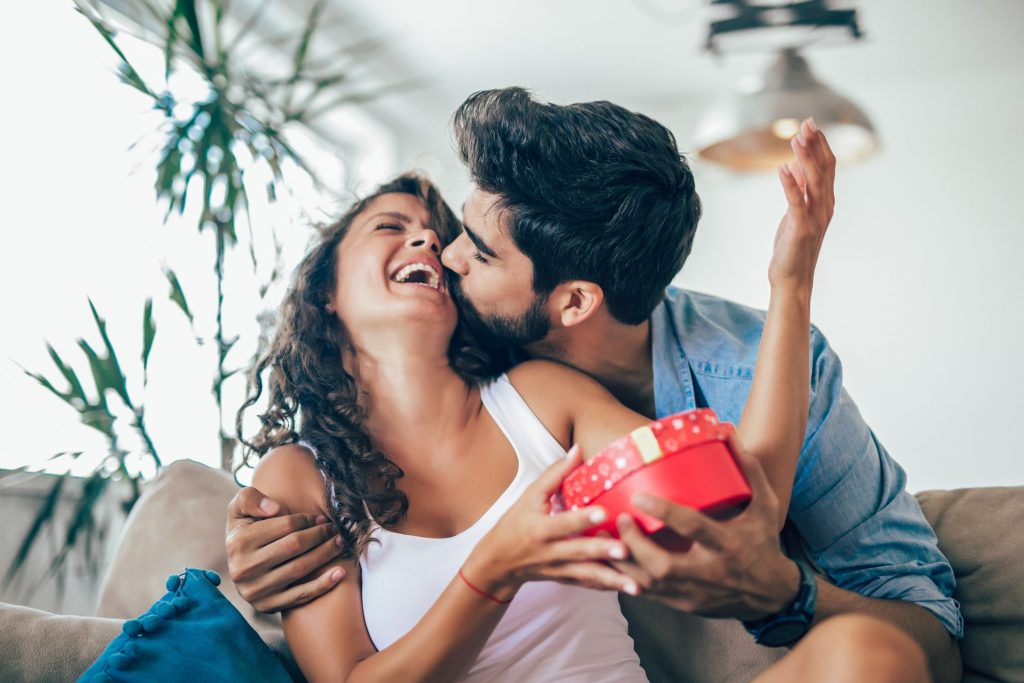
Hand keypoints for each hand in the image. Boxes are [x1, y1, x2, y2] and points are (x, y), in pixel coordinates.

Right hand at [225, 486, 345, 611]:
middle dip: (320, 535)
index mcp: (239, 542)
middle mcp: (245, 568)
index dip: (308, 520)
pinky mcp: (267, 606)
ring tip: (339, 543)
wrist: (238, 567)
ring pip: (300, 569)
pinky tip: (340, 573)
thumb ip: (250, 499)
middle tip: (335, 530)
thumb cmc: (245, 532)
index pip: (285, 527)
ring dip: (325, 554)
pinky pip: (300, 596)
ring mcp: (256, 590)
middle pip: (295, 546)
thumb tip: (274, 508)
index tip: (321, 518)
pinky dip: (323, 585)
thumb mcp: (239, 509)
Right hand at [463, 446, 637, 599]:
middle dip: (603, 552)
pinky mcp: (566, 580)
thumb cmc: (515, 523)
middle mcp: (550, 552)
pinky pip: (589, 585)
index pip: (564, 522)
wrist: (498, 562)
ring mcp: (559, 569)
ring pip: (587, 575)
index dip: (582, 518)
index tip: (604, 512)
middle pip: (579, 552)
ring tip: (636, 585)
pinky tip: (631, 588)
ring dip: (612, 579)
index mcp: (540, 529)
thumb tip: (578, 450)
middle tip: (626, 549)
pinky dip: (608, 587)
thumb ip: (555, 474)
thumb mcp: (530, 496)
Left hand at [611, 433, 800, 619]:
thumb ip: (748, 469)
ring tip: (606, 538)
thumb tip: (727, 431)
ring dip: (623, 563)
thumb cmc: (763, 542)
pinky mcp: (684, 605)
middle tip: (619, 519)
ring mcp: (695, 593)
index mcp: (728, 544)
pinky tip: (612, 560)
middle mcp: (710, 572)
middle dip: (635, 544)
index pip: (693, 528)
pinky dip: (627, 579)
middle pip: (663, 565)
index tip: (638, 497)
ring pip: (650, 585)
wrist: (771, 594)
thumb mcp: (764, 505)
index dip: (664, 512)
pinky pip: (648, 596)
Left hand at [768, 118, 836, 293]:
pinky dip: (790, 184)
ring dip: (805, 158)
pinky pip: (796, 202)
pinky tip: (782, 168)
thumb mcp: (795, 212)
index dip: (820, 144)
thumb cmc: (792, 246)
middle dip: (816, 144)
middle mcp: (824, 207)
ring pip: (813, 182)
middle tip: (807, 123)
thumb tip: (796, 164)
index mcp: (825, 201)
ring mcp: (814, 218)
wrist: (791, 278)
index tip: (810, 123)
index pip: (827, 166)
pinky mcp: (800, 228)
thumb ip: (799, 189)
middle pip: (824, 169)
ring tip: (796, 139)